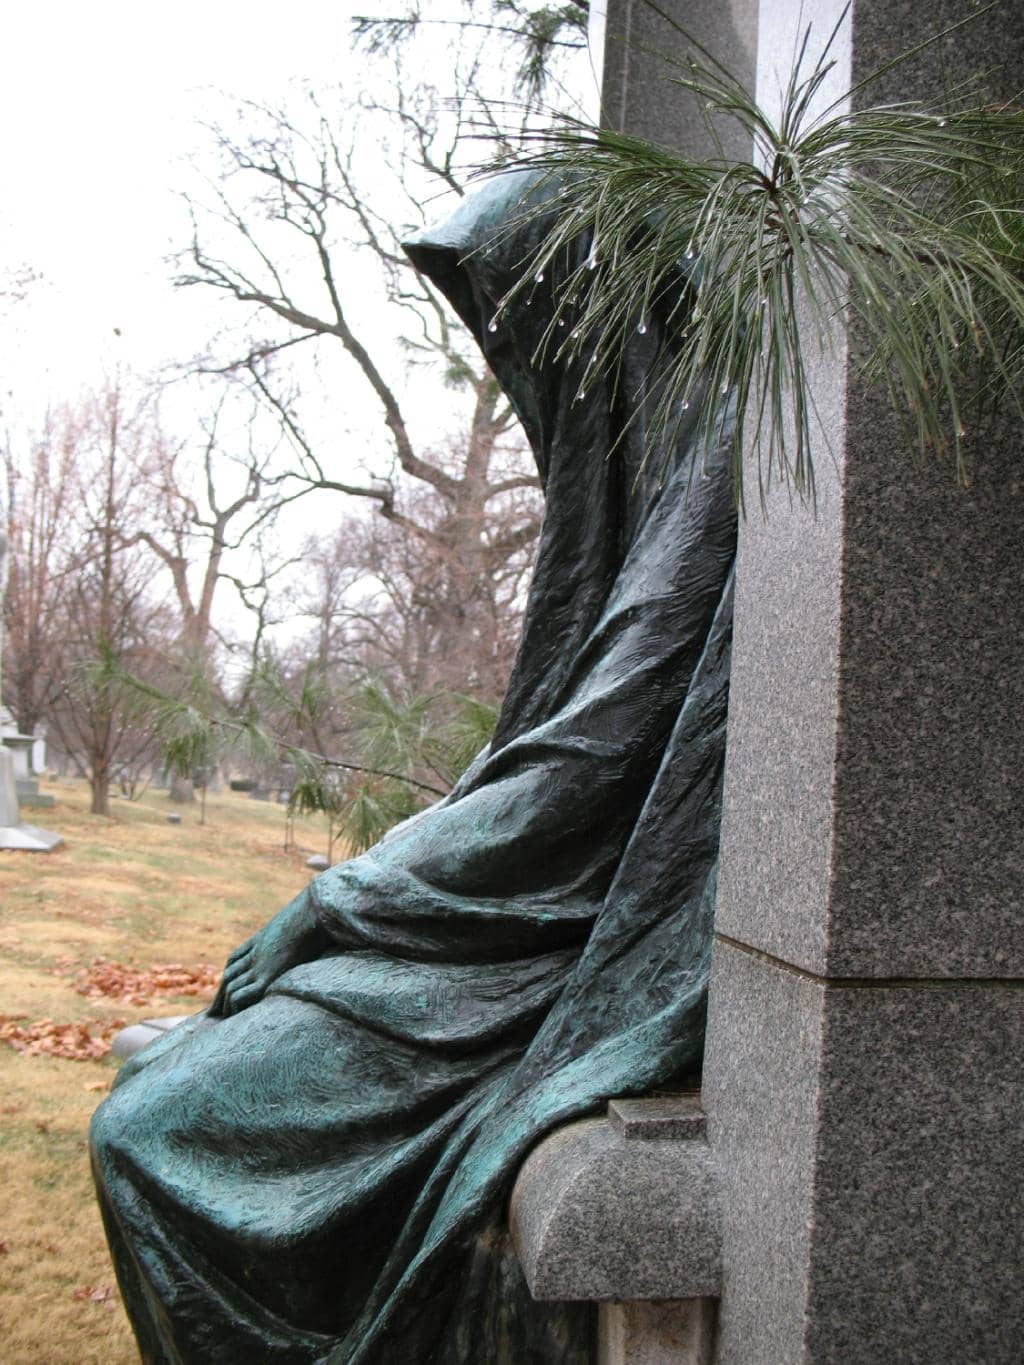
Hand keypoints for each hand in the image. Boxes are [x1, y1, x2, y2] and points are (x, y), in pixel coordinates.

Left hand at [211, 887, 329, 1017]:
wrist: (316, 912)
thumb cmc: (319, 914)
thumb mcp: (307, 922)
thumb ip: (305, 930)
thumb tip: (320, 936)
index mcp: (264, 937)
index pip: (235, 958)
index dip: (229, 975)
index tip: (224, 990)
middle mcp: (258, 951)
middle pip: (230, 974)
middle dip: (220, 994)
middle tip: (212, 1013)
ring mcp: (262, 963)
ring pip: (232, 985)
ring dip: (226, 1003)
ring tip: (224, 1018)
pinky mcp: (269, 974)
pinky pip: (242, 992)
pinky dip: (236, 1003)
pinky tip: (238, 1012)